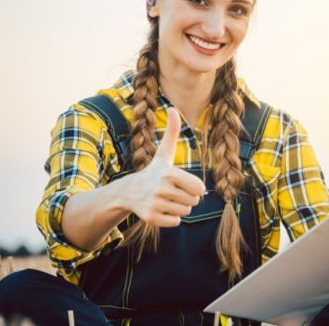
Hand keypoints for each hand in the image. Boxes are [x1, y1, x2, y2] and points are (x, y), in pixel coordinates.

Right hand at [116, 107, 205, 226]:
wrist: (129, 192)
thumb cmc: (153, 172)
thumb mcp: (164, 153)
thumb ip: (172, 132)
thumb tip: (173, 107)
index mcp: (169, 173)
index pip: (199, 188)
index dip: (194, 187)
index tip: (181, 182)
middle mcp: (161, 189)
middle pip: (193, 201)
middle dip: (186, 197)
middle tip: (172, 191)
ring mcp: (155, 204)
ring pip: (185, 212)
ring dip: (179, 207)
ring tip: (166, 199)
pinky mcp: (151, 219)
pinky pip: (176, 222)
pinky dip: (171, 218)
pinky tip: (160, 208)